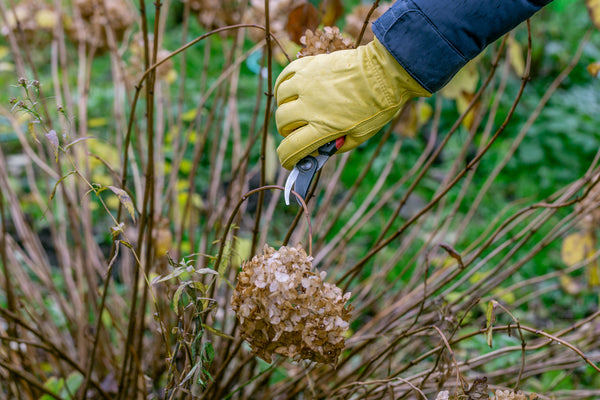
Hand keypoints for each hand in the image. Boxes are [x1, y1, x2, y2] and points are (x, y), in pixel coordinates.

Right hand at [274, 37, 429, 169]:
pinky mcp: (310, 66)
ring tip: (296, 108)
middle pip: (281, 123)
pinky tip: (291, 91)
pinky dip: (283, 86)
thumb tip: (318, 150)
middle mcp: (311, 105)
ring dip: (285, 107)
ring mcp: (308, 83)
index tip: (289, 160)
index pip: (292, 148)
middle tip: (297, 131)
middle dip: (286, 131)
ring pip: (280, 99)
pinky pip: (284, 76)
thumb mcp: (359, 136)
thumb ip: (337, 146)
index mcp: (324, 127)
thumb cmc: (377, 106)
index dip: (287, 158)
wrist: (385, 72)